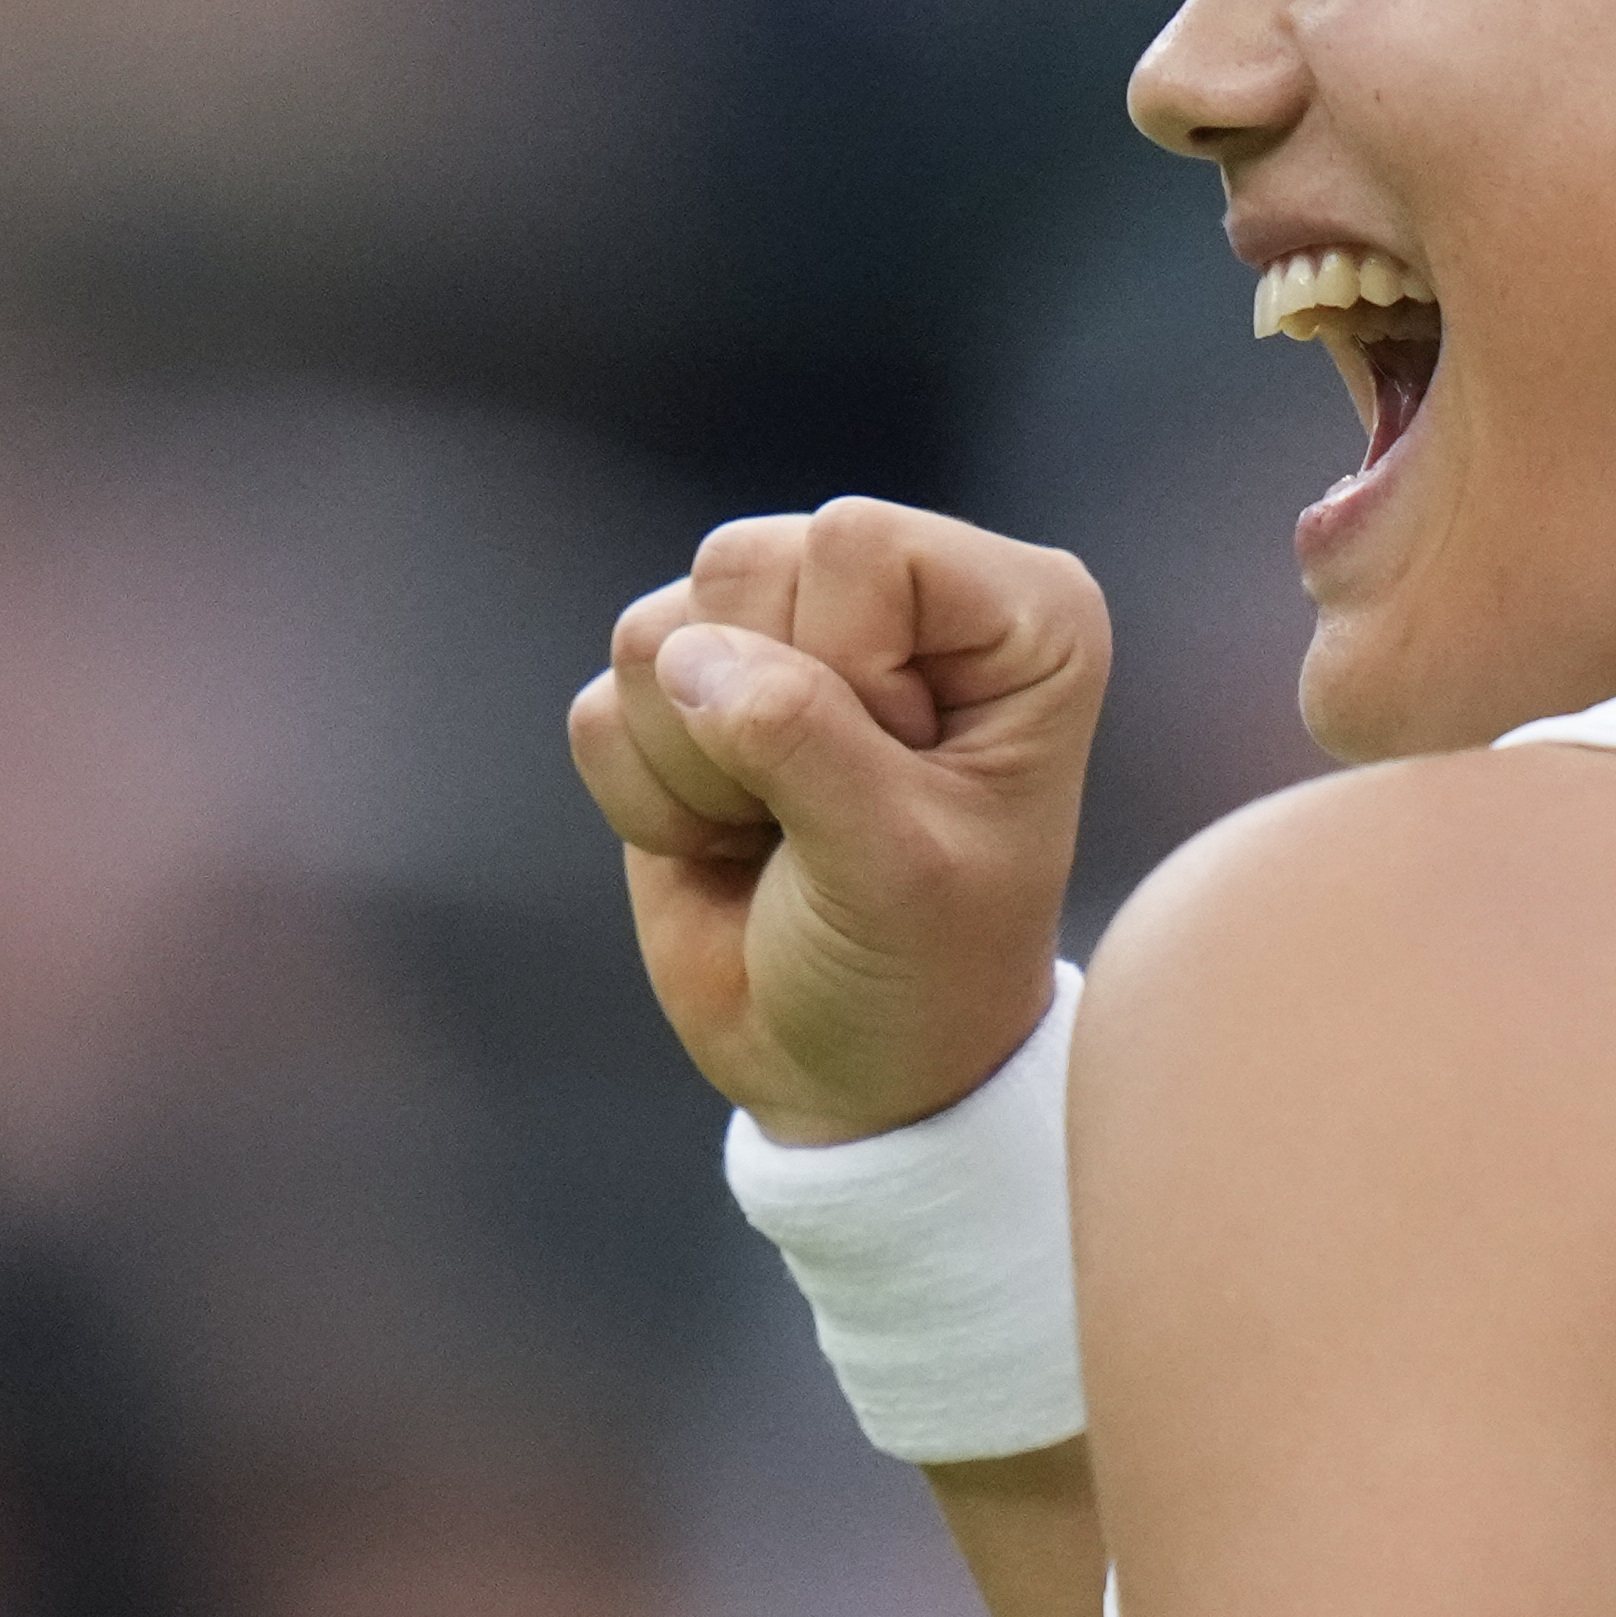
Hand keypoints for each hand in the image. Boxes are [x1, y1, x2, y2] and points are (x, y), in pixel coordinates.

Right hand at [569, 498, 1106, 1145]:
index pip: (857, 543)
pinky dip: (646, 799)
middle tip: (834, 813)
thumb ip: (802, 742)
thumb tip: (680, 654)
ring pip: (655, 628)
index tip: (905, 776)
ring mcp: (787, 633)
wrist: (852, 1073)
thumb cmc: (925, 969)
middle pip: (743, 562)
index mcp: (1016, 608)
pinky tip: (727, 841)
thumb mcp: (896, 866)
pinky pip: (599, 705)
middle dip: (763, 717)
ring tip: (780, 831)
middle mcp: (901, 594)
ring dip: (699, 766)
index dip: (849, 671)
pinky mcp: (687, 695)